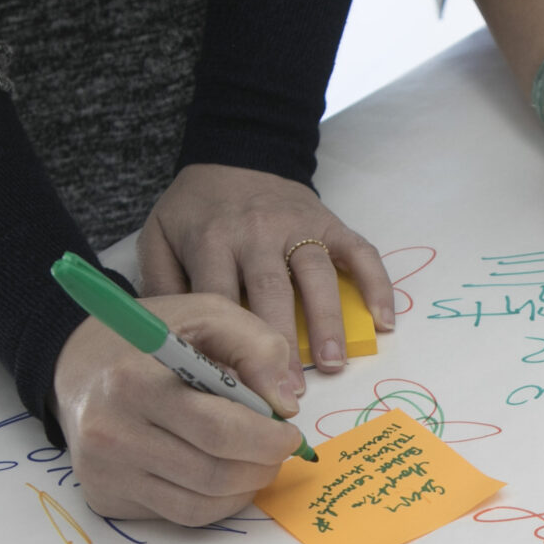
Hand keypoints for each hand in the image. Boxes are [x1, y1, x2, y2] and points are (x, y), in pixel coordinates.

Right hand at [53, 296, 308, 525]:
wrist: (77, 364)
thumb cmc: (153, 339)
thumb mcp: (208, 316)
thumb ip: (257, 348)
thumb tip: (286, 405)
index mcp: (134, 381)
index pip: (219, 430)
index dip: (269, 439)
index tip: (289, 433)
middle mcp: (112, 433)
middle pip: (213, 474)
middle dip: (262, 467)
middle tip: (277, 451)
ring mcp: (104, 472)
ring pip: (200, 505)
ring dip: (243, 489)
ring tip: (253, 461)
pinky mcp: (105, 498)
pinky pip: (179, 516)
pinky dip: (214, 503)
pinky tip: (221, 475)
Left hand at [137, 165, 394, 380]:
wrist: (235, 153)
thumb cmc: (196, 209)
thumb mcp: (159, 236)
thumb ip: (161, 283)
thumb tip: (170, 339)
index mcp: (211, 240)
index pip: (221, 299)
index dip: (230, 344)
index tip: (239, 385)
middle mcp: (256, 232)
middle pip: (271, 292)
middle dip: (282, 343)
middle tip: (289, 390)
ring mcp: (297, 226)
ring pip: (317, 275)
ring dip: (328, 321)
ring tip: (333, 364)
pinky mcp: (329, 222)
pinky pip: (360, 252)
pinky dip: (376, 285)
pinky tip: (385, 322)